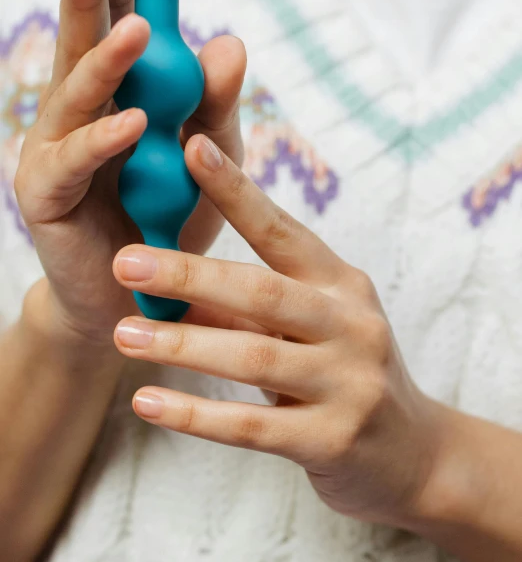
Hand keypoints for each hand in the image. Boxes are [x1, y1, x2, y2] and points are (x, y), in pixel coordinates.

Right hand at [15, 0, 244, 347]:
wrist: (138, 294)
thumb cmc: (169, 214)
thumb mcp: (209, 153)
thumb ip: (216, 102)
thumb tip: (230, 40)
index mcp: (116, 88)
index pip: (112, 15)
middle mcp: (79, 108)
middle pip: (81, 36)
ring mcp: (56, 147)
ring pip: (73, 92)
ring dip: (104, 59)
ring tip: (135, 29)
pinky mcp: (47, 194)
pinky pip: (75, 161)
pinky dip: (105, 142)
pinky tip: (133, 124)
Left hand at [112, 134, 444, 527]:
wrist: (412, 453)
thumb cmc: (344, 372)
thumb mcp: (305, 328)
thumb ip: (244, 307)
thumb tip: (166, 285)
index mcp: (341, 284)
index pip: (282, 229)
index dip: (236, 190)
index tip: (191, 149)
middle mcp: (351, 324)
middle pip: (263, 291)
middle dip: (190, 274)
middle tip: (126, 262)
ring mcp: (348, 384)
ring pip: (253, 356)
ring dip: (181, 345)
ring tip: (124, 334)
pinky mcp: (331, 440)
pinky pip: (251, 426)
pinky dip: (194, 414)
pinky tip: (147, 402)